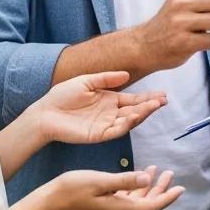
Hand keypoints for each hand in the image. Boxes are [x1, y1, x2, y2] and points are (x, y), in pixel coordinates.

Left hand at [34, 71, 166, 144]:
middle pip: (135, 110)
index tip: (162, 94)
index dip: (147, 97)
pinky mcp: (99, 135)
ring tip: (155, 106)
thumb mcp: (86, 81)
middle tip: (163, 100)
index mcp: (109, 100)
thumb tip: (126, 75)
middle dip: (150, 106)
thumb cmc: (62, 95)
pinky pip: (117, 130)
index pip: (133, 99)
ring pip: (129, 121)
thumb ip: (106, 78)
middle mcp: (111, 113)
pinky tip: (136, 116)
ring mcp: (106, 125)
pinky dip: (128, 124)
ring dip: (142, 114)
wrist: (46, 112)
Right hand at [39, 169, 183, 209]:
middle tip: (171, 174)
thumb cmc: (71, 189)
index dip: (167, 197)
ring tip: (158, 170)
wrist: (47, 205)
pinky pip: (125, 201)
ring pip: (136, 203)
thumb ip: (125, 181)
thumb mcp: (100, 181)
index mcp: (119, 209)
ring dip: (148, 188)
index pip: (151, 206)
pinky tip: (135, 177)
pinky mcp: (102, 209)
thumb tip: (148, 180)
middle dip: (161, 190)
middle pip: (146, 205)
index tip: (181, 188)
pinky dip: (134, 189)